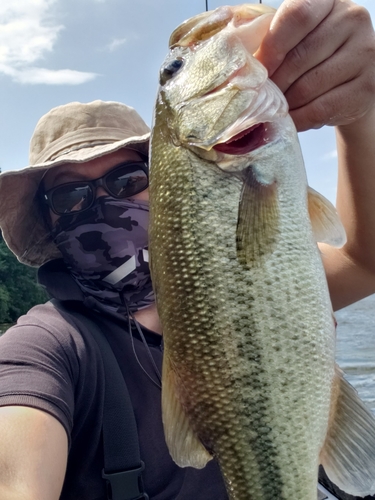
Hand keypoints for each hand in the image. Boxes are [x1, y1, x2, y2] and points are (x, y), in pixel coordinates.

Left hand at [255, 0, 374, 131]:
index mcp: (328, 0)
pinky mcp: (366, 86)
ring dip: (285, 103)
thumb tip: (242, 65)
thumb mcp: (293, 40)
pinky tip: (290, 119)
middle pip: (301, 56)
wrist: (347, 83)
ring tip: (275, 108)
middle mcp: (352, 19)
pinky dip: (299, 118)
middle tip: (262, 97)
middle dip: (276, 82)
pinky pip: (322, 108)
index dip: (273, 46)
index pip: (297, 16)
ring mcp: (364, 52)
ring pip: (309, 86)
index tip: (259, 69)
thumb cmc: (311, 58)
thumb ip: (271, 42)